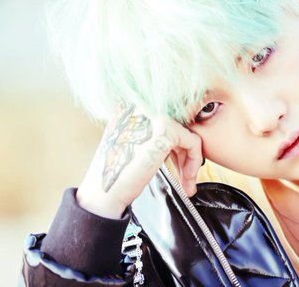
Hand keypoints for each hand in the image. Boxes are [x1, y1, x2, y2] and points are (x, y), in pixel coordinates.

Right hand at [76, 103, 202, 218]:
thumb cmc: (116, 174)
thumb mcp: (133, 143)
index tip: (177, 165)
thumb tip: (176, 135)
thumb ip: (151, 133)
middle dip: (184, 155)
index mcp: (132, 107)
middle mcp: (142, 105)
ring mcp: (153, 114)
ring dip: (190, 161)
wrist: (104, 192)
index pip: (166, 121)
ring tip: (187, 183)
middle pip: (177, 127)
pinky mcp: (166, 128)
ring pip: (187, 134)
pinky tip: (187, 177)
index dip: (174, 147)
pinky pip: (193, 142)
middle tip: (185, 178)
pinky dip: (194, 161)